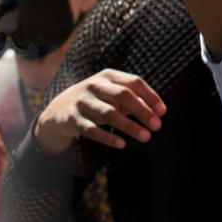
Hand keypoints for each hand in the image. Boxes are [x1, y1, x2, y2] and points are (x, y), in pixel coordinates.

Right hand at [34, 69, 166, 154]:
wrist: (58, 110)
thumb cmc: (94, 102)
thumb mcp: (110, 95)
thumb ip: (132, 100)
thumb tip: (158, 113)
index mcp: (107, 76)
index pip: (133, 82)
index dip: (150, 96)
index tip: (162, 112)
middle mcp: (94, 85)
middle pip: (123, 95)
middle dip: (142, 111)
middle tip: (157, 126)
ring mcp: (82, 102)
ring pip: (109, 113)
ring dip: (130, 126)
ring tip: (146, 137)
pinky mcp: (72, 119)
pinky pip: (92, 129)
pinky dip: (108, 137)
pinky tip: (122, 144)